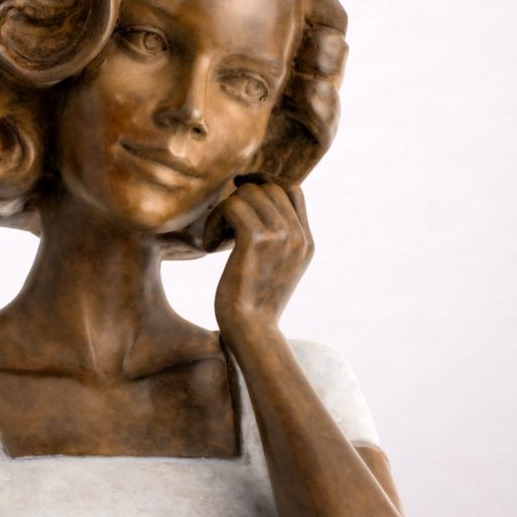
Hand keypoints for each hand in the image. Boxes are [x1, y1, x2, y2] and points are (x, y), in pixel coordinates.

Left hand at [208, 179, 313, 344]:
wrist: (252, 333)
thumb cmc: (255, 307)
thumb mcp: (276, 271)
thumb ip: (276, 242)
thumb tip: (254, 213)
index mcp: (306, 242)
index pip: (292, 189)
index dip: (265, 183)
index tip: (240, 192)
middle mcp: (298, 236)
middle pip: (268, 187)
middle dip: (239, 198)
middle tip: (223, 226)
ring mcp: (280, 237)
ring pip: (248, 193)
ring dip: (224, 211)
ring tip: (217, 239)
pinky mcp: (256, 241)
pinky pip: (232, 206)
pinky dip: (215, 221)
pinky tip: (211, 246)